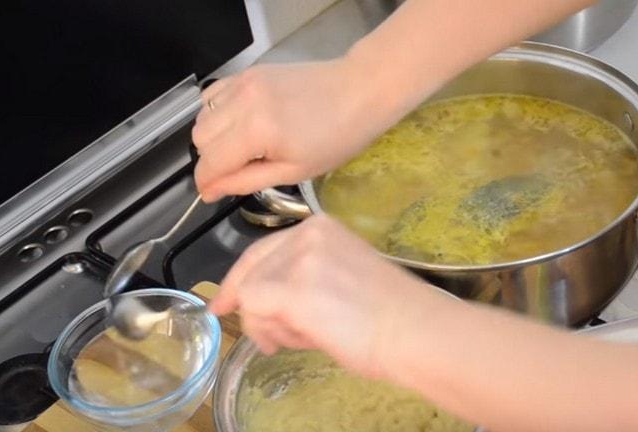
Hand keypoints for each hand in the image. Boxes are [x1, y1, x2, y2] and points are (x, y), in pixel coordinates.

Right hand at [192, 59, 402, 202]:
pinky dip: (218, 113)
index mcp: (256, 131)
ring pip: (202, 117)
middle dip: (212, 160)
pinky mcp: (248, 72)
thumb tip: (210, 191)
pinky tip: (241, 123)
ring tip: (243, 145)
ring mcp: (243, 82)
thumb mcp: (293, 171)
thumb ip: (245, 181)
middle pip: (199, 139)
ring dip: (213, 137)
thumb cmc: (336, 138)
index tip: (212, 194)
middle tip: (240, 168)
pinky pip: (213, 95)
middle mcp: (242, 102)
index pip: (209, 163)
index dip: (206, 183)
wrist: (359, 92)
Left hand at [210, 214, 441, 377]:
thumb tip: (259, 302)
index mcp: (320, 227)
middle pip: (251, 273)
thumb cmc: (387, 313)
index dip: (238, 280)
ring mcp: (298, 261)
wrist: (413, 330)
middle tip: (270, 339)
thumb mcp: (339, 274)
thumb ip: (300, 277)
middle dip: (255, 311)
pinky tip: (295, 341)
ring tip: (304, 338)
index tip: (224, 302)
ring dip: (268, 326)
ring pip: (250, 295)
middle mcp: (306, 235)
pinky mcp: (293, 290)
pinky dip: (267, 332)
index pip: (262, 251)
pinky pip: (254, 311)